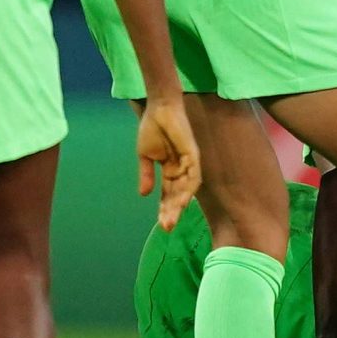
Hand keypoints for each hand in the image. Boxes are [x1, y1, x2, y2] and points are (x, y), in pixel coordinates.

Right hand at [136, 95, 200, 228]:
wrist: (158, 108)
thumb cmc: (152, 128)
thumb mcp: (145, 155)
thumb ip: (146, 175)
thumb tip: (143, 195)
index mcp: (169, 171)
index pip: (167, 194)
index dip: (164, 210)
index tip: (161, 226)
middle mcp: (181, 170)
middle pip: (177, 196)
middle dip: (172, 212)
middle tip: (167, 228)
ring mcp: (188, 163)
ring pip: (186, 190)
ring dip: (179, 205)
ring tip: (171, 219)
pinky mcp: (193, 155)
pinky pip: (194, 176)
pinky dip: (189, 189)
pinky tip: (184, 202)